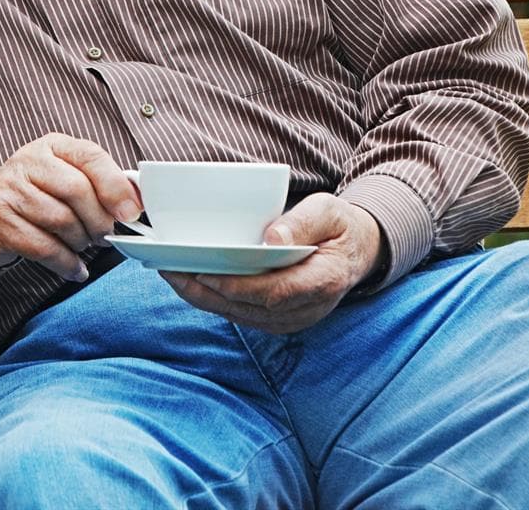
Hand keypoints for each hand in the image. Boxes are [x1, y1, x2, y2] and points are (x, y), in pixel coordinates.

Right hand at [0, 133, 141, 281]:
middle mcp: (28, 161)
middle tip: (103, 236)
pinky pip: (44, 247)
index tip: (131, 212)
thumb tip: (135, 203)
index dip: (115, 186)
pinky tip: (74, 268)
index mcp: (52, 146)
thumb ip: (98, 184)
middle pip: (77, 191)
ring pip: (61, 221)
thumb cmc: (34, 195)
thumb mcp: (64, 177)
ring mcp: (9, 190)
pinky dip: (66, 263)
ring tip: (83, 246)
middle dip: (99, 221)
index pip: (91, 157)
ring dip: (81, 243)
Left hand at [160, 193, 382, 334]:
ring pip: (241, 315)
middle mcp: (308, 308)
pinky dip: (215, 300)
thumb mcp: (329, 210)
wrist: (357, 251)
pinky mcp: (281, 319)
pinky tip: (191, 283)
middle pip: (250, 307)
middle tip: (171, 271)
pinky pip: (242, 314)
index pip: (275, 292)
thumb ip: (302, 222)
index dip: (237, 286)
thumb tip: (272, 238)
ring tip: (172, 275)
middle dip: (207, 292)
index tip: (203, 271)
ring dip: (204, 298)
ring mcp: (294, 318)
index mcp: (324, 280)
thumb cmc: (339, 226)